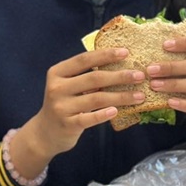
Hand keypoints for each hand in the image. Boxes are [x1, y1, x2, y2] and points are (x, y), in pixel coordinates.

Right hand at [16, 47, 146, 171]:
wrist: (45, 132)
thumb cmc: (63, 104)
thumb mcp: (66, 86)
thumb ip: (84, 75)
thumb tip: (119, 64)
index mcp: (57, 73)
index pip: (83, 60)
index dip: (105, 55)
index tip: (126, 52)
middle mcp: (57, 88)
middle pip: (93, 78)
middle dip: (119, 76)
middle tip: (140, 75)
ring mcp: (61, 107)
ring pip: (96, 98)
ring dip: (120, 96)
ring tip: (139, 96)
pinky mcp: (67, 124)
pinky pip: (89, 118)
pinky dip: (104, 114)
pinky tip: (117, 111)